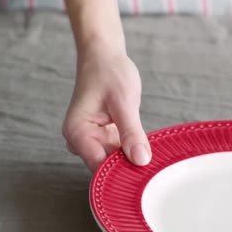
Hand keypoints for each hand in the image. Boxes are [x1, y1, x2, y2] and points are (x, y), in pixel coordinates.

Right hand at [62, 43, 150, 171]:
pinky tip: (145, 147)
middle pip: (106, 167)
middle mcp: (80, 139)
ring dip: (131, 158)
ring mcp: (91, 139)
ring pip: (114, 160)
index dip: (121, 173)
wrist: (104, 56)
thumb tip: (141, 160)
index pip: (99, 166)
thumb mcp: (124, 102)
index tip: (143, 175)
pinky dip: (131, 150)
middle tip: (153, 166)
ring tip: (151, 153)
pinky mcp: (102, 136)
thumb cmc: (109, 73)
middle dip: (128, 167)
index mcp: (78, 132)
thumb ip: (131, 132)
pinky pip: (118, 151)